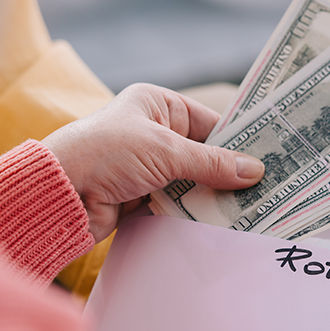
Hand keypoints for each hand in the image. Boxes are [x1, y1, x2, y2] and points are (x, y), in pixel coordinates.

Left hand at [41, 83, 264, 241]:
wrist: (59, 194)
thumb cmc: (105, 153)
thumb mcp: (165, 151)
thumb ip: (211, 163)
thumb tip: (255, 171)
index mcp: (156, 105)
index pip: (209, 122)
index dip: (238, 141)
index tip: (270, 158)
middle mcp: (152, 133)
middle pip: (203, 155)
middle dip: (230, 174)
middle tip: (268, 190)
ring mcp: (146, 167)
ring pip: (192, 183)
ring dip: (214, 197)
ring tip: (253, 210)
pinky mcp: (140, 198)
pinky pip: (177, 205)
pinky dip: (194, 214)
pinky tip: (222, 225)